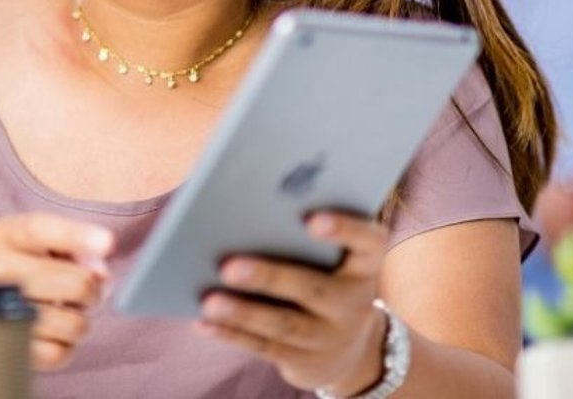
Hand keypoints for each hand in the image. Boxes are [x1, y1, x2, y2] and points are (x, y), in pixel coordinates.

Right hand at [0, 212, 113, 369]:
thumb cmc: (3, 261)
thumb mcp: (26, 236)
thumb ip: (70, 244)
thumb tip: (102, 273)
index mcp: (7, 235)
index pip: (41, 230)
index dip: (77, 236)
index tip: (107, 243)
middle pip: (78, 283)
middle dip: (92, 289)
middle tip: (80, 290)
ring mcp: (1, 312)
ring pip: (76, 324)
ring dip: (79, 319)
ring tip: (60, 310)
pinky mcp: (6, 347)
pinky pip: (60, 354)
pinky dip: (64, 345)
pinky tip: (50, 332)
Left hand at [196, 211, 388, 395]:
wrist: (346, 345)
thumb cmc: (322, 275)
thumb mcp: (329, 257)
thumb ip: (296, 232)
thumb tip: (238, 211)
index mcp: (364, 263)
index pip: (369, 241)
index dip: (346, 229)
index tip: (311, 219)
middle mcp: (355, 301)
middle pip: (314, 289)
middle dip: (270, 278)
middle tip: (228, 266)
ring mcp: (332, 336)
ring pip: (285, 324)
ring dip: (243, 313)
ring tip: (209, 301)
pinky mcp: (306, 361)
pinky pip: (266, 347)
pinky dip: (232, 334)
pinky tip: (204, 323)